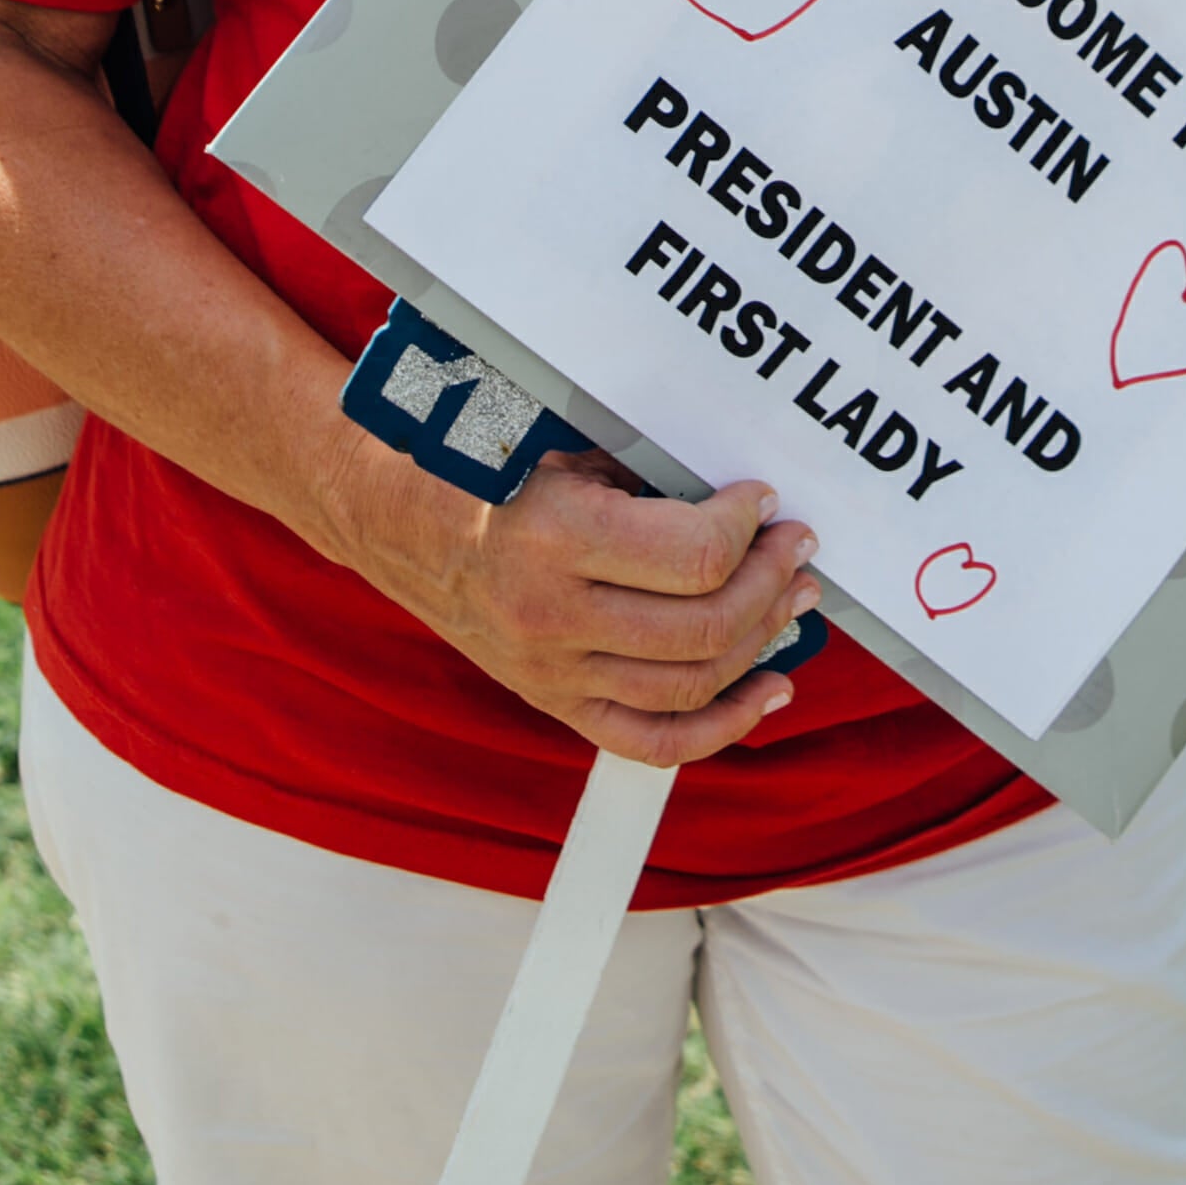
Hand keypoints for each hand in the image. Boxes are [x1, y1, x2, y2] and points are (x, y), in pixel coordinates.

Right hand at [323, 430, 820, 766]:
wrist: (388, 516)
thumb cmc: (476, 462)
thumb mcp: (559, 444)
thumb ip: (643, 476)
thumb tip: (736, 501)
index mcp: (554, 539)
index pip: (694, 557)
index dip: (746, 526)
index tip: (762, 497)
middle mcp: (552, 617)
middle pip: (704, 627)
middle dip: (770, 581)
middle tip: (797, 545)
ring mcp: (551, 672)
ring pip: (689, 685)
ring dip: (760, 640)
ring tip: (795, 599)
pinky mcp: (553, 702)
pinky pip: (651, 741)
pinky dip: (720, 726)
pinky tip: (768, 690)